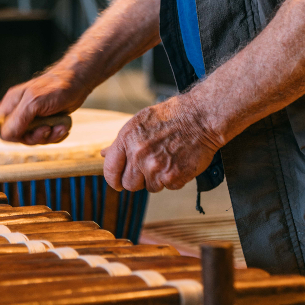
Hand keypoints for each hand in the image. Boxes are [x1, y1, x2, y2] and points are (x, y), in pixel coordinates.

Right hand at [0, 65, 91, 144]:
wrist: (79, 83)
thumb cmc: (57, 87)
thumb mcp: (35, 102)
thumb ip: (19, 118)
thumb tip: (6, 135)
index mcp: (12, 103)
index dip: (11, 135)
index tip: (25, 133)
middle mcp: (20, 111)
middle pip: (18, 137)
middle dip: (36, 137)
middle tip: (47, 129)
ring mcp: (33, 118)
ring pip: (34, 139)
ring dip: (50, 136)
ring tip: (60, 125)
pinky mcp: (46, 122)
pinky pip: (47, 137)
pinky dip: (57, 134)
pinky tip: (63, 125)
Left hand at [102, 91, 219, 191]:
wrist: (201, 117)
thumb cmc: (171, 116)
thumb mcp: (139, 122)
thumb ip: (121, 142)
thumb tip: (103, 154)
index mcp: (127, 138)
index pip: (110, 170)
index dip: (114, 179)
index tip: (118, 182)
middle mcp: (138, 154)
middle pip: (129, 184)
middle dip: (138, 179)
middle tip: (151, 166)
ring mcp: (155, 167)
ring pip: (149, 187)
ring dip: (157, 178)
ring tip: (167, 159)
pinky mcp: (173, 177)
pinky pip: (168, 187)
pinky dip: (173, 178)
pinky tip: (178, 161)